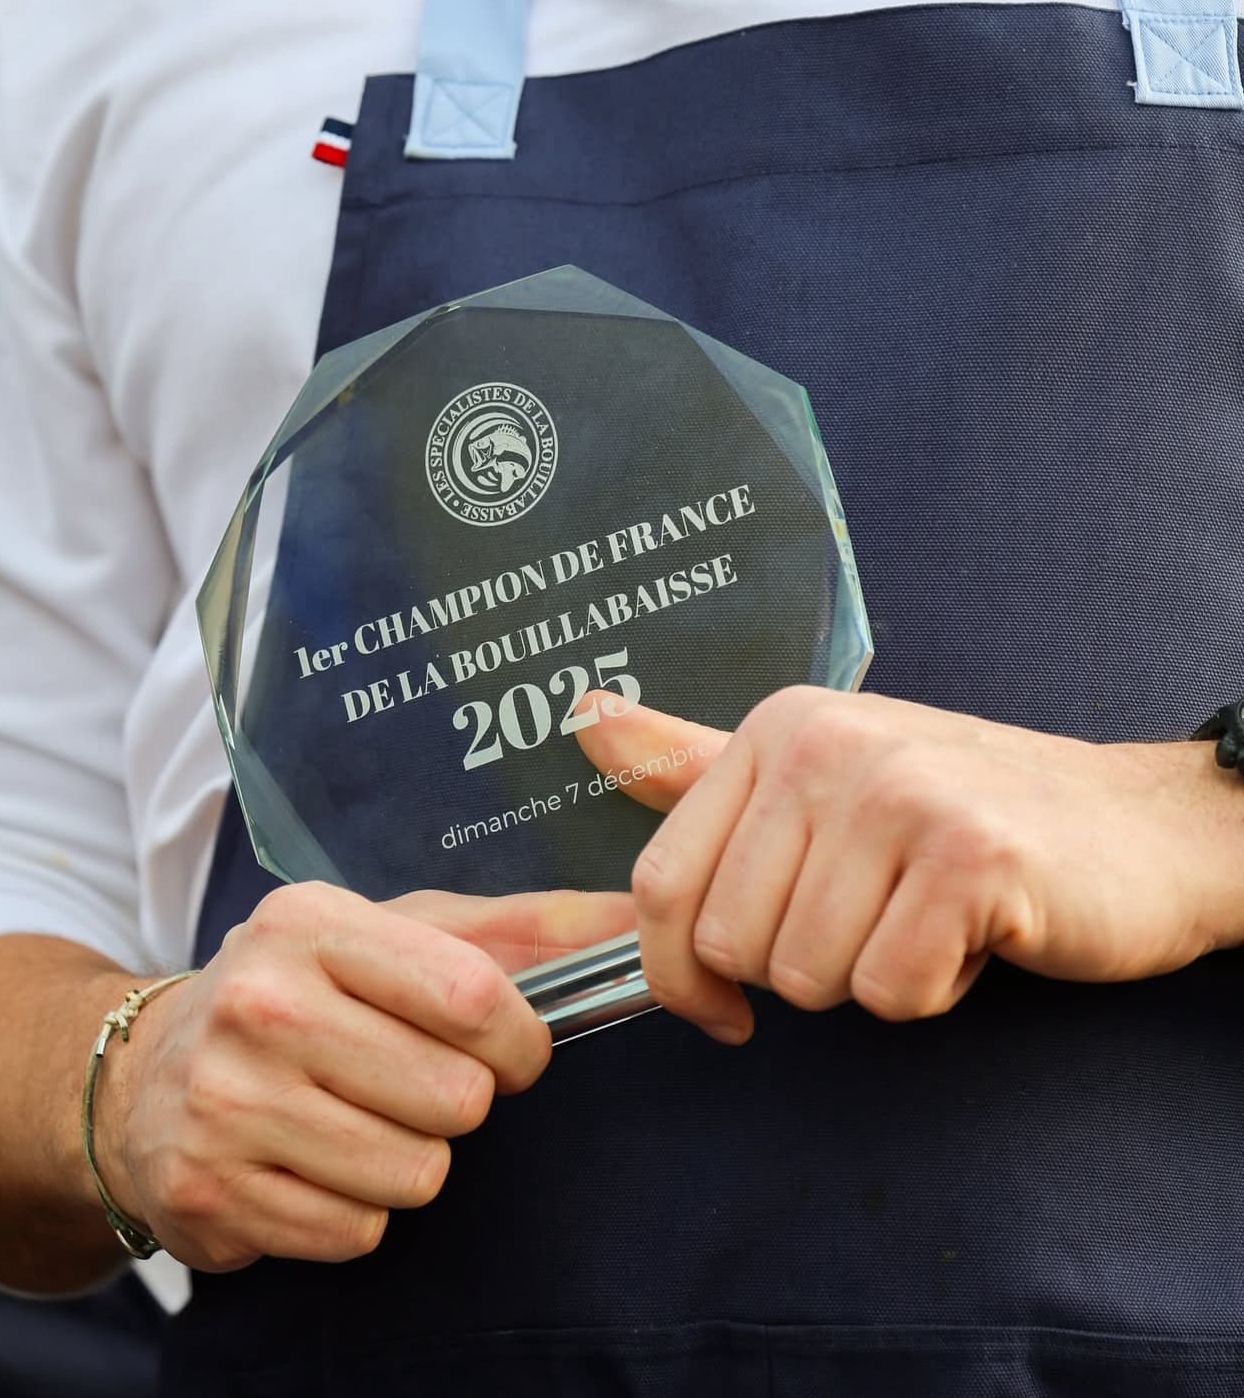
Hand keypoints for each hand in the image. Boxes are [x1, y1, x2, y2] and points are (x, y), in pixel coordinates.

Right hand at [97, 884, 632, 1270]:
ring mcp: (225, 1100)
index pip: (471, 994)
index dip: (519, 1040)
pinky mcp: (208, 1190)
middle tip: (417, 1085)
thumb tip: (632, 920)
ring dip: (412, 1159)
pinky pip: (357, 1231)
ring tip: (362, 1120)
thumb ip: (520, 928)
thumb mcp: (397, 934)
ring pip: (415, 1174)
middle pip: (454, 1098)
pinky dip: (358, 1210)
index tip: (511, 1051)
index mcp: (311, 922)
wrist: (142, 1078)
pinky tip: (316, 1164)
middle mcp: (259, 1002)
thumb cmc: (303, 993)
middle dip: (460, 1103)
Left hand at [575, 687, 1243, 1041]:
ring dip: (872, 977)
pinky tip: (973, 934)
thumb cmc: (962, 819)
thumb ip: (695, 760)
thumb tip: (583, 714)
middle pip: (733, 945)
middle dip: (803, 969)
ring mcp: (899, 791)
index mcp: (777, 728)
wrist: (1137, 830)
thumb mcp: (819, 775)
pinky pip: (891, 992)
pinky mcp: (968, 854)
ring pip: (806, 977)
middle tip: (879, 918)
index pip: (663, 888)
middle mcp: (828, 743)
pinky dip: (934, 990)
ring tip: (927, 915)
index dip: (681, 975)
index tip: (725, 1005)